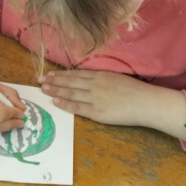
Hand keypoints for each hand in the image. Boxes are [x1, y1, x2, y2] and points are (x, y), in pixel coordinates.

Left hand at [40, 69, 185, 138]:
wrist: (147, 103)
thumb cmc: (135, 91)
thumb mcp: (116, 78)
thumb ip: (101, 78)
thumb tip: (86, 79)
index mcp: (100, 76)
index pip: (75, 74)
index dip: (60, 74)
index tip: (48, 73)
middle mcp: (95, 85)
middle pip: (69, 82)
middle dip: (53, 81)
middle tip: (39, 80)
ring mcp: (95, 98)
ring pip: (71, 93)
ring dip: (55, 90)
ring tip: (43, 89)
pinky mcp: (98, 112)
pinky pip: (78, 107)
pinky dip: (66, 104)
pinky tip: (55, 101)